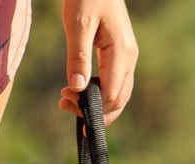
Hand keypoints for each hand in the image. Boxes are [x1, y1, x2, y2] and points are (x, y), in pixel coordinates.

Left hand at [58, 0, 137, 125]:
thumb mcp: (77, 23)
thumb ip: (78, 56)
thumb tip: (77, 88)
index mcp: (122, 53)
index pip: (111, 93)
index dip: (92, 106)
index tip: (67, 103)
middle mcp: (129, 59)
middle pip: (119, 100)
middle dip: (95, 110)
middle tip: (65, 106)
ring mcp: (127, 58)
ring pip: (119, 95)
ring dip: (98, 104)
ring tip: (70, 101)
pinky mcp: (120, 55)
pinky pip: (115, 83)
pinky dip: (100, 93)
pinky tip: (82, 90)